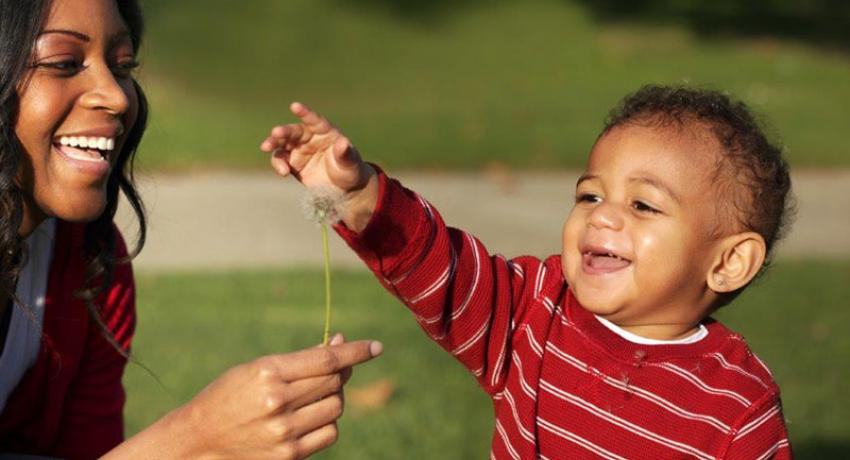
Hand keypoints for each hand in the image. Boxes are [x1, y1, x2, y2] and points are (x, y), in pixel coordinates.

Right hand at [107, 335, 381, 458]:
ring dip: (334, 398)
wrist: (199, 441)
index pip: (327, 359)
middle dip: (340, 374)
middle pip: (335, 382)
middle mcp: (278, 401)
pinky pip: (329, 432)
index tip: (376, 347)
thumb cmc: (229, 397)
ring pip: (336, 407)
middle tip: (333, 371)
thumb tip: (341, 346)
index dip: (356, 352)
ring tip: (314, 396)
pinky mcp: (289, 455)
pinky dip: (327, 422)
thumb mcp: (257, 369)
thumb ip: (300, 361)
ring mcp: (284, 431)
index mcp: (268, 372)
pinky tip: (310, 417)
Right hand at [260, 103, 378, 231]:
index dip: (305, 113)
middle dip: (283, 131)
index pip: (314, 120)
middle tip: (275, 132)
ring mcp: (299, 150)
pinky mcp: (292, 163)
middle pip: (294, 131)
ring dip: (273, 143)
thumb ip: (345, 153)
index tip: (295, 106)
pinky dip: (278, 164)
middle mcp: (310, 138)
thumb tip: (344, 143)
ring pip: (282, 142)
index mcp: (326, 132)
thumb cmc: (350, 170)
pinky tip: (283, 172)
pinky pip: (280, 160)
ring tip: (266, 147)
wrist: (343, 188)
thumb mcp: (350, 163)